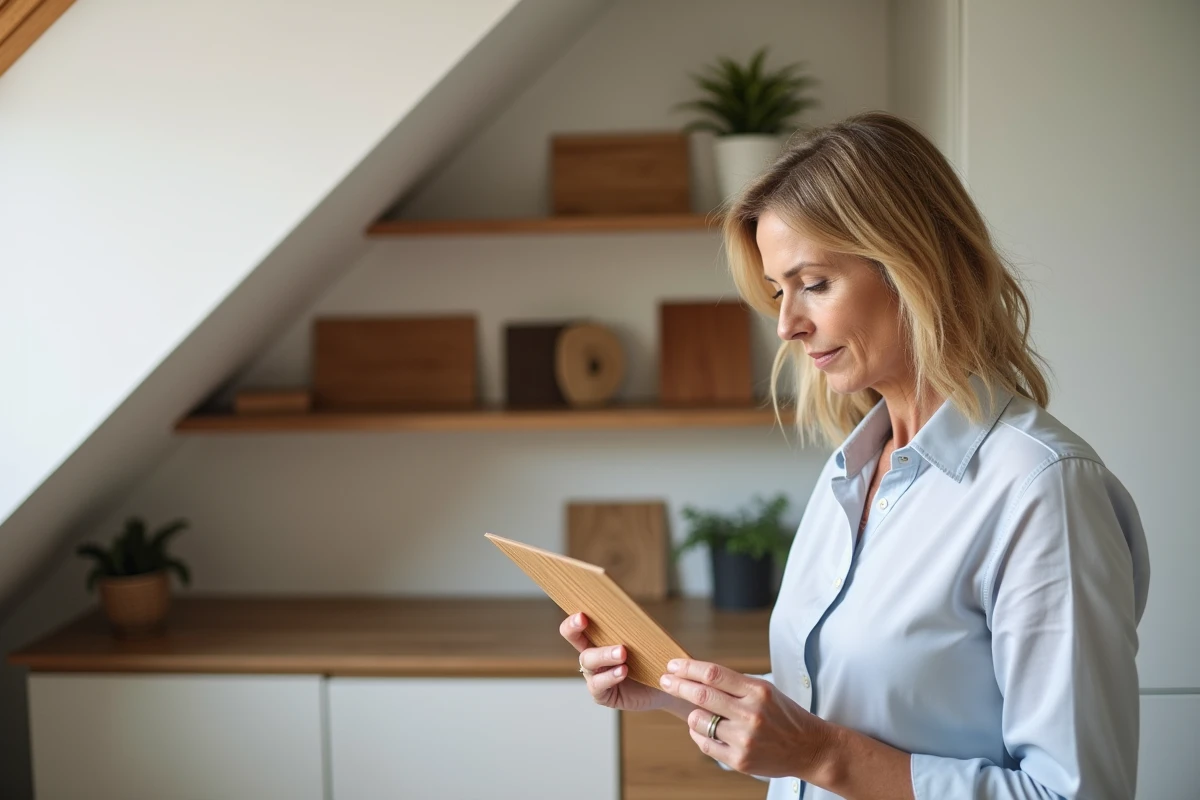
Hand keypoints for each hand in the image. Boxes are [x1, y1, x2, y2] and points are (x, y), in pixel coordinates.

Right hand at [559, 612, 667, 711]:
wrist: (666, 685)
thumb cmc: (652, 658)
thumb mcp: (644, 639)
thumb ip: (634, 626)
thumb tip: (635, 609)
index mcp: (598, 640)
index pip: (577, 628)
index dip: (572, 622)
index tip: (581, 615)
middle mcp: (593, 657)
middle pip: (576, 641)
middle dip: (577, 630)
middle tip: (584, 620)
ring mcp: (595, 676)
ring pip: (588, 662)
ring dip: (604, 655)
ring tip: (622, 653)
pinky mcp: (602, 695)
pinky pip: (598, 685)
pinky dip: (610, 676)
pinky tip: (623, 671)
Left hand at [657, 658, 836, 780]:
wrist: (809, 748)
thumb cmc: (783, 715)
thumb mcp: (764, 691)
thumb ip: (734, 684)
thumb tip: (696, 675)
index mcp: (758, 691)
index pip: (714, 674)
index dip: (688, 668)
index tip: (672, 664)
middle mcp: (751, 713)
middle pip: (702, 695)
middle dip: (677, 685)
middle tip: (664, 679)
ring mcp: (745, 738)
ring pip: (699, 721)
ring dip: (692, 714)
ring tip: (697, 713)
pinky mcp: (740, 760)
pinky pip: (705, 743)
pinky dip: (698, 734)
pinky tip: (703, 729)